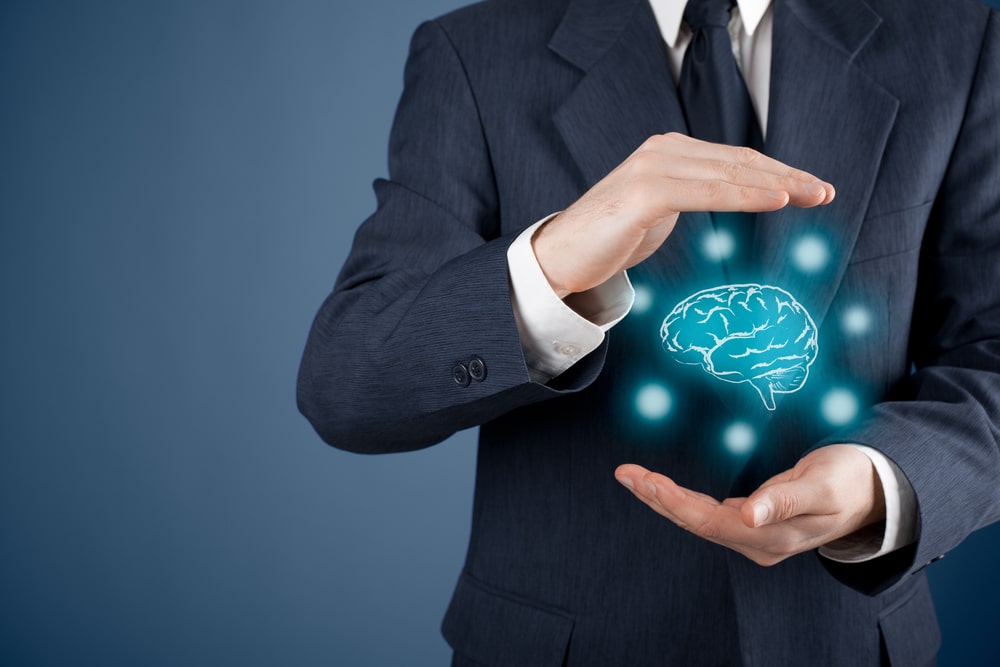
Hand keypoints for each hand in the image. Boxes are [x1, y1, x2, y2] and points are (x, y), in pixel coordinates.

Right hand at [532, 133, 835, 297]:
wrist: (558, 259)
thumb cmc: (608, 240)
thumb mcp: (658, 213)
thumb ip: (688, 196)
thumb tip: (727, 199)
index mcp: (669, 153)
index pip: (734, 159)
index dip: (777, 171)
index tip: (812, 187)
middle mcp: (663, 151)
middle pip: (739, 161)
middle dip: (788, 175)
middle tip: (826, 191)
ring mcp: (652, 167)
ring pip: (728, 173)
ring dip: (778, 184)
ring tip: (814, 194)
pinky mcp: (645, 192)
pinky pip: (706, 192)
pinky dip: (744, 195)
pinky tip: (776, 199)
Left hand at [614, 445, 885, 565]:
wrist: (872, 490)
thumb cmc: (848, 481)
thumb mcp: (822, 487)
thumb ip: (785, 501)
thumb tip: (748, 513)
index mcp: (771, 538)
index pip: (710, 522)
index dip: (675, 503)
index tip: (647, 480)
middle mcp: (756, 541)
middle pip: (695, 522)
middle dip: (657, 498)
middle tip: (625, 473)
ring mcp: (753, 534)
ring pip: (697, 518)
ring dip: (663, 498)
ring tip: (633, 476)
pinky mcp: (752, 521)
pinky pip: (707, 512)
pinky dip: (681, 498)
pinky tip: (662, 488)